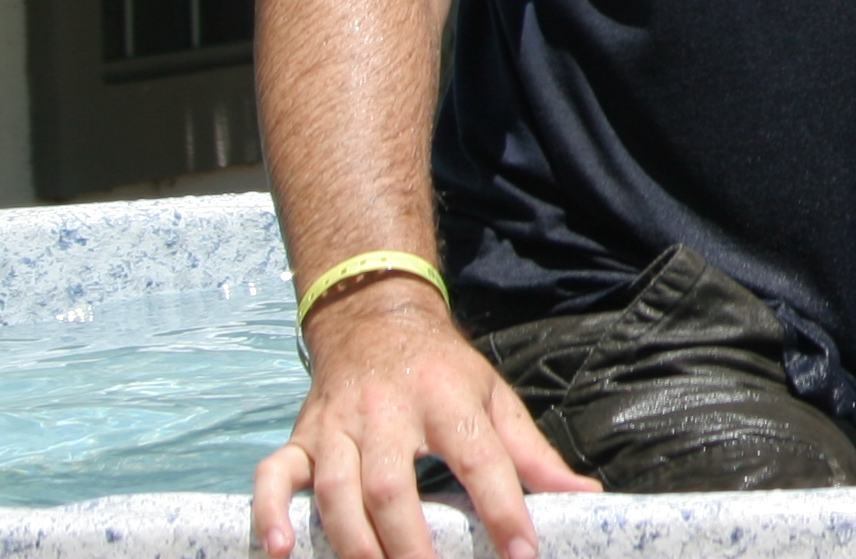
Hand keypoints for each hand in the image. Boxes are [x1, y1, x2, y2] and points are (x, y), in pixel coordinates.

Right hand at [252, 279, 594, 558]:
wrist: (377, 319)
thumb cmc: (445, 372)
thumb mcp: (495, 400)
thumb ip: (533, 455)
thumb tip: (584, 495)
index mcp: (448, 401)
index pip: (480, 459)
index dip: (502, 509)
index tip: (522, 553)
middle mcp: (388, 413)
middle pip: (393, 486)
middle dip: (410, 544)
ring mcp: (338, 426)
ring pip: (336, 489)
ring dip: (352, 543)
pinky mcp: (300, 437)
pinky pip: (274, 475)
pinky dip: (270, 512)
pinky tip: (280, 550)